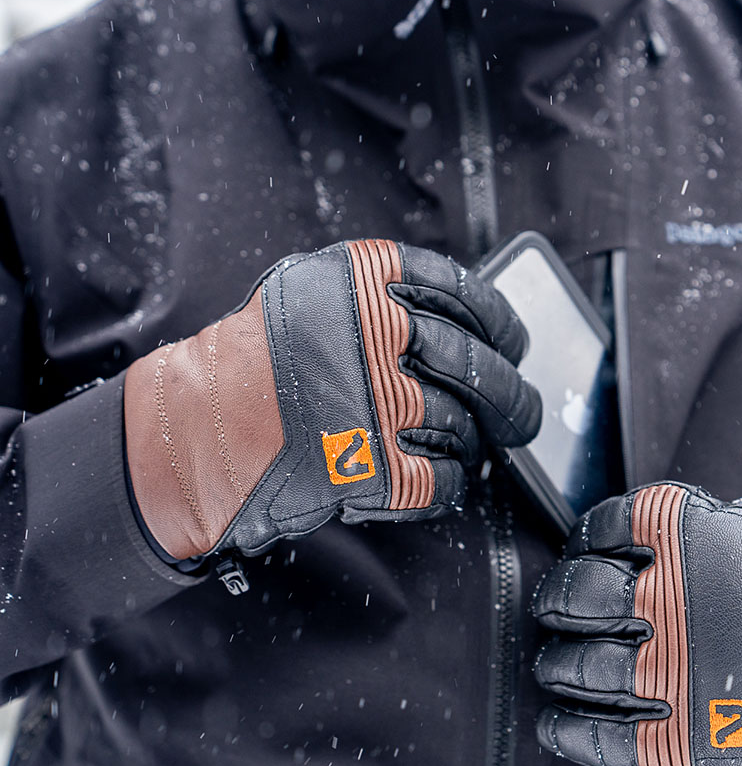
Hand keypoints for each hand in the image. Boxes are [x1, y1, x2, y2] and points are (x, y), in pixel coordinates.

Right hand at [124, 239, 540, 558]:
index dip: (499, 323)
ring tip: (467, 445)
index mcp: (360, 283)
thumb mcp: (307, 296)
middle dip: (510, 395)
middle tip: (523, 411)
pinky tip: (442, 478)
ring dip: (474, 441)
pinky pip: (442, 478)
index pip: (460, 293)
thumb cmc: (251, 367)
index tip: (513, 340)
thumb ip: (378, 297)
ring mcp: (372, 401)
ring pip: (463, 423)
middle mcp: (371, 335)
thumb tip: (465, 321)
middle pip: (474, 364)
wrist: (193, 434)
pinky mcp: (370, 466)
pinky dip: (452, 482)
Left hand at [532, 483, 741, 765]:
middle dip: (558, 604)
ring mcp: (673, 666)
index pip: (602, 528)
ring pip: (582, 666)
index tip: (584, 552)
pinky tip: (559, 725)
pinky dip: (572, 732)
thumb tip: (631, 544)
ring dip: (559, 668)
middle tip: (556, 612)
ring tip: (557, 670)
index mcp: (682, 534)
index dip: (584, 542)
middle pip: (579, 596)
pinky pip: (605, 736)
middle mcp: (668, 596)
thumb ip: (688, 534)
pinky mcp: (684, 731)